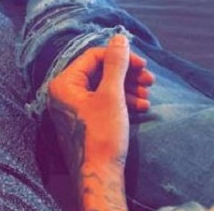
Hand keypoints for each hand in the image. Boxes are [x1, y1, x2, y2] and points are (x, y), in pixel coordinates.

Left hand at [47, 34, 153, 210]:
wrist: (99, 175)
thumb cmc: (101, 135)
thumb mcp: (112, 95)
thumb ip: (116, 64)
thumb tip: (119, 37)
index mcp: (64, 83)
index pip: (93, 56)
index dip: (120, 57)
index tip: (143, 64)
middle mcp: (65, 93)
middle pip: (100, 71)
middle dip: (127, 74)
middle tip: (149, 79)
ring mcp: (74, 108)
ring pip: (105, 87)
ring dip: (129, 88)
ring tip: (147, 95)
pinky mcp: (84, 120)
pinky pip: (104, 102)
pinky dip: (123, 102)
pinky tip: (142, 107)